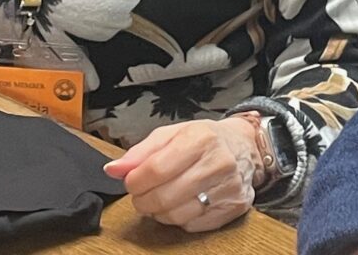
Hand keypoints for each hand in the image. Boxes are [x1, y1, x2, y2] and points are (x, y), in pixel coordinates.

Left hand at [104, 117, 261, 231]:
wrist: (244, 146)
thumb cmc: (203, 139)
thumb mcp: (172, 133)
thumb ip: (141, 152)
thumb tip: (113, 169)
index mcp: (200, 138)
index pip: (156, 169)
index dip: (135, 181)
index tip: (129, 182)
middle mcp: (218, 163)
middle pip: (165, 196)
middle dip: (143, 200)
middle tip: (140, 195)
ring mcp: (228, 188)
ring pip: (178, 215)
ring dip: (158, 212)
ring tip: (158, 199)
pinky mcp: (234, 208)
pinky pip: (193, 225)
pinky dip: (178, 219)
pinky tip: (179, 204)